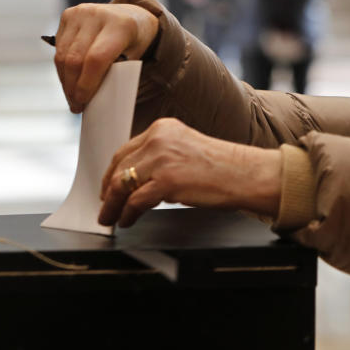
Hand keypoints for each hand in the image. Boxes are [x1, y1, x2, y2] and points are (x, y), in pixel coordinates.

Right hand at [53, 2, 158, 112]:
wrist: (132, 15)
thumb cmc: (135, 42)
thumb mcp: (135, 57)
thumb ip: (117, 74)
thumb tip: (96, 101)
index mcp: (121, 26)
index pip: (96, 59)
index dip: (86, 84)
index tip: (83, 102)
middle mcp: (98, 15)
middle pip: (75, 58)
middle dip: (73, 86)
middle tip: (76, 106)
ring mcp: (81, 12)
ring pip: (63, 54)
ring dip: (65, 80)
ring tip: (72, 97)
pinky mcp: (69, 14)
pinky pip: (59, 47)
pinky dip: (62, 67)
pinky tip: (69, 80)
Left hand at [98, 118, 282, 227]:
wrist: (245, 174)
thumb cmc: (222, 167)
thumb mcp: (185, 149)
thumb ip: (161, 156)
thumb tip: (136, 178)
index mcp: (163, 128)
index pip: (126, 149)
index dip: (112, 171)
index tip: (108, 185)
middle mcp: (159, 139)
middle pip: (119, 166)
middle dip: (108, 189)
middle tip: (104, 204)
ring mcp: (162, 159)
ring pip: (121, 184)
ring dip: (112, 205)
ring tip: (110, 217)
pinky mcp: (166, 181)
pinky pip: (135, 201)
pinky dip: (126, 213)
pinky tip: (127, 220)